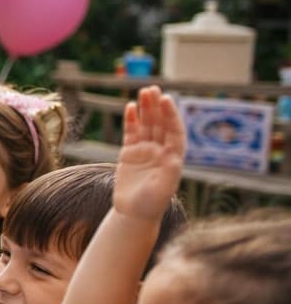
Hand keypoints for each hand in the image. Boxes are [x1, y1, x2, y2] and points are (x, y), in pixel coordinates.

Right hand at [114, 87, 185, 220]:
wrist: (133, 214)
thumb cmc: (151, 204)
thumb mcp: (162, 189)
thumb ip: (169, 172)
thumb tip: (174, 156)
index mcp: (173, 157)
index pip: (174, 131)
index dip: (171, 115)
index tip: (167, 100)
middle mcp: (161, 151)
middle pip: (160, 124)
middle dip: (157, 106)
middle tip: (153, 89)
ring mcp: (145, 151)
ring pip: (146, 125)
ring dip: (146, 108)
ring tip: (143, 92)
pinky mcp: (129, 154)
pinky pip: (131, 133)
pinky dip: (132, 120)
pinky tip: (131, 107)